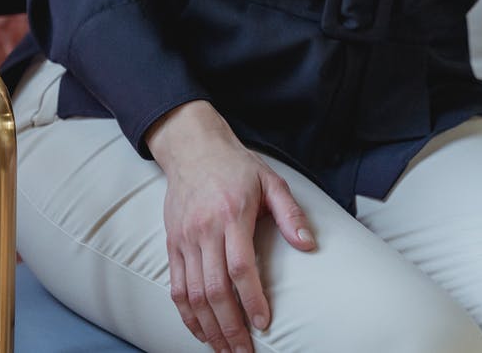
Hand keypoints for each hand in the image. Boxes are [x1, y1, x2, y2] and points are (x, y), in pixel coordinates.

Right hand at [146, 101, 315, 352]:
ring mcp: (184, 239)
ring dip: (208, 328)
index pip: (240, 267)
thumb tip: (309, 246)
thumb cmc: (236, 166)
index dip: (251, 300)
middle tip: (245, 352)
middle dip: (229, 327)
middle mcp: (204, 230)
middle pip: (214, 290)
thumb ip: (290, 214)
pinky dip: (187, 315)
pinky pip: (176, 288)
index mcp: (232, 214)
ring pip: (193, 295)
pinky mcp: (172, 244)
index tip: (263, 324)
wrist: (193, 148)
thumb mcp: (270, 180)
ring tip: (225, 350)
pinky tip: (200, 332)